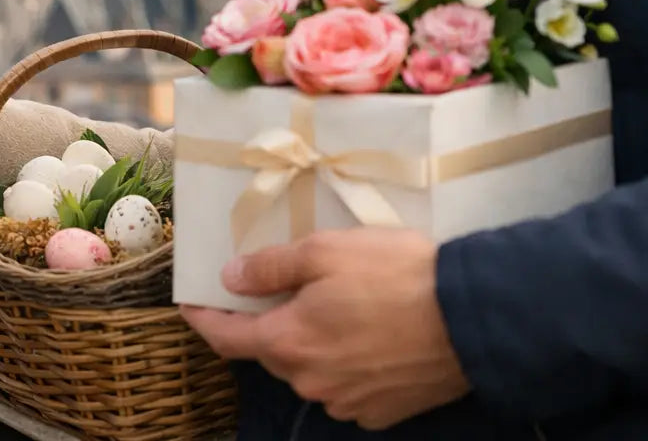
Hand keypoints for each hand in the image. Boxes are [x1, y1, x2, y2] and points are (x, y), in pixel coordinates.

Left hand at [181, 228, 470, 429]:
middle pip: (271, 352)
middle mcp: (310, 382)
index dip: (204, 319)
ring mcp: (347, 403)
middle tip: (282, 289)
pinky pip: (345, 386)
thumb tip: (230, 280)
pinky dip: (344, 363)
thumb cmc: (395, 275)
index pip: (226, 338)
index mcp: (287, 343)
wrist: (474, 318)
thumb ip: (269, 267)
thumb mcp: (324, 251)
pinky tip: (366, 336)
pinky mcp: (382, 413)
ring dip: (310, 343)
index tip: (190, 304)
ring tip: (336, 307)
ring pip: (309, 370)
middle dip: (268, 323)